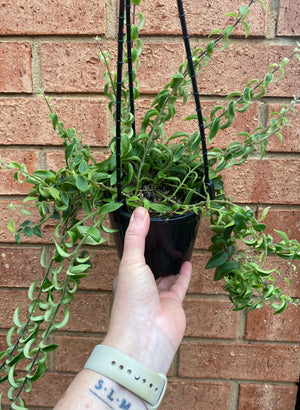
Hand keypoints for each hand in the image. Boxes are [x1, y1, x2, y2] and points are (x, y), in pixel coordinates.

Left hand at [103, 207, 191, 373]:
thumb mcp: (131, 262)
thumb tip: (140, 209)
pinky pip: (180, 285)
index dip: (138, 242)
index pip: (132, 256)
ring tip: (175, 246)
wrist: (146, 337)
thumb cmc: (131, 301)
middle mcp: (141, 286)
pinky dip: (184, 274)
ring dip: (169, 262)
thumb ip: (137, 237)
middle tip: (163, 234)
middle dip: (154, 252)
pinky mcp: (174, 303)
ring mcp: (158, 296)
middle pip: (149, 265)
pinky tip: (187, 262)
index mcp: (125, 277)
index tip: (145, 224)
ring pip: (165, 275)